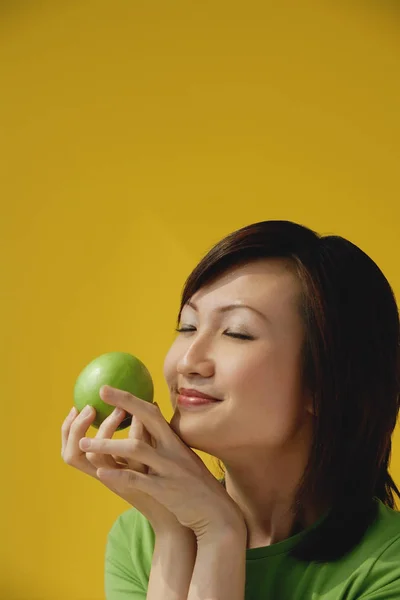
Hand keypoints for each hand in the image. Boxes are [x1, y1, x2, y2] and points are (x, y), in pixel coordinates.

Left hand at [77, 385, 245, 541]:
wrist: (216, 513)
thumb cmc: (195, 485)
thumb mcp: (183, 456)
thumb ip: (166, 439)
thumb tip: (152, 414)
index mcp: (175, 441)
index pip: (151, 412)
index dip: (129, 398)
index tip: (107, 389)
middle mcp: (173, 449)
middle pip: (146, 420)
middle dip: (122, 404)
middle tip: (97, 397)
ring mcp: (168, 469)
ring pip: (136, 449)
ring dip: (108, 443)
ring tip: (84, 442)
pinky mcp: (165, 490)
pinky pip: (137, 479)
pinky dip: (118, 474)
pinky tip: (101, 472)